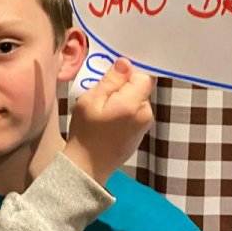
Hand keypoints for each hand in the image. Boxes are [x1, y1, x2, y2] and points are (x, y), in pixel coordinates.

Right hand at [64, 58, 154, 185]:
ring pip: (138, 99)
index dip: (129, 72)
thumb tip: (125, 63)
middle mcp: (146, 113)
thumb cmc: (85, 133)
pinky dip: (124, 110)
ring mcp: (145, 125)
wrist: (87, 167)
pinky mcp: (141, 133)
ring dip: (123, 98)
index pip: (143, 75)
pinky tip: (109, 120)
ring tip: (103, 108)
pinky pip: (136, 112)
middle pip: (141, 87)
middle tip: (101, 93)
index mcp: (134, 104)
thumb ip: (111, 81)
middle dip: (124, 86)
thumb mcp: (90, 101)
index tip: (112, 75)